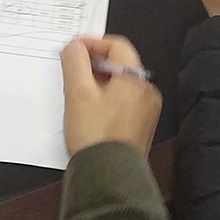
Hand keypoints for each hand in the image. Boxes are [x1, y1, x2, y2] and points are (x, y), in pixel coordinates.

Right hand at [61, 36, 161, 154]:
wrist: (109, 176)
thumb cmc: (94, 133)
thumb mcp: (78, 93)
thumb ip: (75, 62)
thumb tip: (74, 46)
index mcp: (136, 79)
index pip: (117, 46)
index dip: (93, 43)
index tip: (73, 50)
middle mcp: (147, 92)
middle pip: (120, 65)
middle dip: (94, 64)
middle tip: (72, 71)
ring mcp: (147, 111)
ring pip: (121, 84)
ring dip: (99, 82)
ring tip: (78, 93)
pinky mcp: (141, 127)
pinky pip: (124, 102)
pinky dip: (107, 99)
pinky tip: (90, 111)